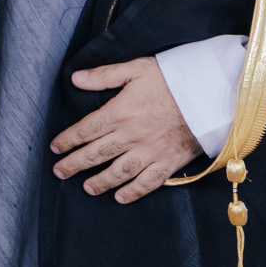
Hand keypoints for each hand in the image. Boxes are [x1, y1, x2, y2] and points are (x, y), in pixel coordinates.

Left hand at [49, 57, 202, 202]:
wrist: (210, 94)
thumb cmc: (172, 79)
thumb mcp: (136, 69)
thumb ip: (104, 75)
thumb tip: (75, 78)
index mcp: (120, 112)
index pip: (85, 130)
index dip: (68, 140)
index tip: (55, 148)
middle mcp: (131, 135)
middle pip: (96, 154)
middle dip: (74, 164)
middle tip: (59, 172)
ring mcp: (150, 151)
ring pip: (118, 172)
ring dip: (100, 182)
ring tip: (86, 188)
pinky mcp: (168, 162)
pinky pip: (148, 182)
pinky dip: (133, 192)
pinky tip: (121, 198)